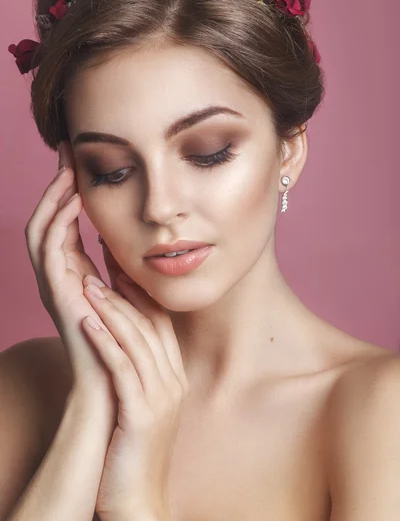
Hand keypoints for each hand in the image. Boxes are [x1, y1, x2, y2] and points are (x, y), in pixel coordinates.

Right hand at [24, 140, 119, 414]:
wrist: (117, 386)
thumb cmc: (129, 344)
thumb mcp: (131, 295)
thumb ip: (124, 268)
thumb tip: (129, 240)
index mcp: (76, 274)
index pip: (66, 223)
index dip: (70, 192)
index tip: (83, 161)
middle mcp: (60, 276)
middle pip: (49, 219)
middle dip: (56, 185)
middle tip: (67, 151)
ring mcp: (54, 285)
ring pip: (42, 229)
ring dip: (53, 197)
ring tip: (68, 169)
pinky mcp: (56, 294)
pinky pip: (49, 250)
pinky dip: (57, 222)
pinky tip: (73, 200)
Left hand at [81, 273, 188, 519]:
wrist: (138, 501)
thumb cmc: (133, 449)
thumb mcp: (141, 402)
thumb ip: (139, 370)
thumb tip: (124, 340)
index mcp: (173, 375)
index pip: (159, 321)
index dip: (140, 290)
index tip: (120, 264)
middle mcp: (172, 381)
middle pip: (151, 323)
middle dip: (128, 289)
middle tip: (107, 258)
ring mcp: (161, 398)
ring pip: (138, 341)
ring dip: (113, 309)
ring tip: (90, 283)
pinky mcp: (142, 415)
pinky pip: (123, 370)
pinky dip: (106, 342)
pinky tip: (89, 322)